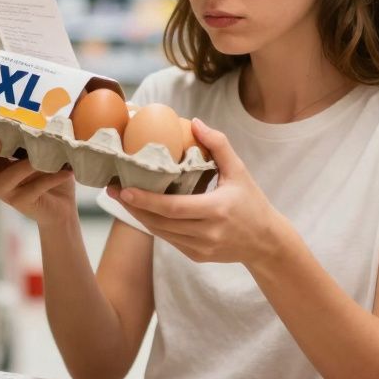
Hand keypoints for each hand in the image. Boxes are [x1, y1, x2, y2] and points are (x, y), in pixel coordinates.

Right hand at [0, 138, 75, 225]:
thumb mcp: (39, 147)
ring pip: (5, 178)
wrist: (60, 206)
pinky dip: (51, 177)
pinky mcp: (21, 202)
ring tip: (43, 156)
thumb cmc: (47, 168)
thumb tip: (53, 98)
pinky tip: (66, 170)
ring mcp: (4, 191)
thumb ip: (36, 130)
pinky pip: (34, 188)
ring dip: (24, 166)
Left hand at [106, 119, 288, 265]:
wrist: (266, 242)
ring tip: (122, 198)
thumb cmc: (252, 202)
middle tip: (112, 189)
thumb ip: (218, 145)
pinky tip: (142, 210)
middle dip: (133, 206)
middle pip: (160, 222)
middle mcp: (207, 233)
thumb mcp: (239, 171)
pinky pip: (169, 239)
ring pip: (161, 233)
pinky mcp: (197, 256)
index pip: (173, 208)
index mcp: (216, 210)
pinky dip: (154, 225)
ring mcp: (200, 248)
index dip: (146, 200)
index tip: (124, 188)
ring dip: (140, 216)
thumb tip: (195, 122)